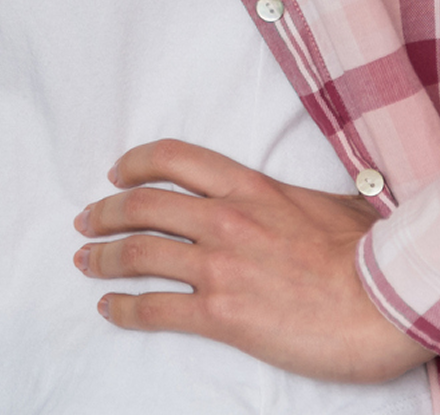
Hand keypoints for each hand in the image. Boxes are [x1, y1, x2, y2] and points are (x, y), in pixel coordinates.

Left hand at [74, 138, 433, 382]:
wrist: (387, 301)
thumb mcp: (330, 205)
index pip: (172, 159)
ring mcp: (219, 266)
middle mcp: (223, 219)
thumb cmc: (369, 256)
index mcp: (246, 186)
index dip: (134, 164)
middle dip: (104, 213)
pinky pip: (157, 308)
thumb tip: (304, 201)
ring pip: (139, 252)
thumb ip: (298, 198)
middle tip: (85, 222)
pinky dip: (124, 307)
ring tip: (86, 262)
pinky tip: (110, 308)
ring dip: (103, 258)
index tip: (115, 175)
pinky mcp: (223, 314)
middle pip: (142, 206)